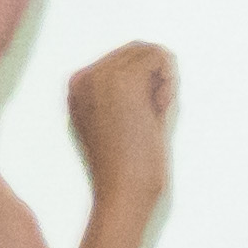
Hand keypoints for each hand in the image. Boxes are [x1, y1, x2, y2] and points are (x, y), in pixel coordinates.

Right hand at [67, 40, 176, 209]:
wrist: (122, 195)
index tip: (142, 119)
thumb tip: (161, 57)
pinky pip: (160, 58)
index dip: (146, 85)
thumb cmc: (127, 170)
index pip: (122, 60)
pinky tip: (159, 109)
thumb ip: (128, 93)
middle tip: (153, 117)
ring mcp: (100, 75)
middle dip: (155, 79)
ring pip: (149, 52)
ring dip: (163, 81)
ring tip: (153, 116)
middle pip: (136, 51)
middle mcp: (83, 77)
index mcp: (77, 88)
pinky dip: (169, 83)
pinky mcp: (123, 80)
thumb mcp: (119, 123)